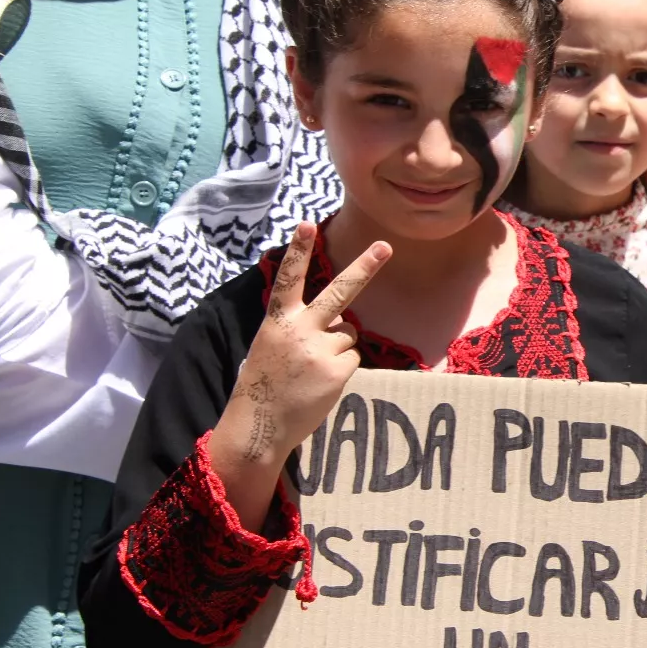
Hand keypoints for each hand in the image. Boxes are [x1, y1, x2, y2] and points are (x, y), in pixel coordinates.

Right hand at [208, 223, 390, 527]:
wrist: (260, 424)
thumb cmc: (266, 383)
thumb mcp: (273, 345)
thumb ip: (301, 327)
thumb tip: (339, 322)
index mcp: (278, 320)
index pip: (289, 279)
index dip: (297, 251)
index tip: (306, 223)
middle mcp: (300, 329)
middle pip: (339, 292)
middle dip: (364, 267)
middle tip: (386, 246)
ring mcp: (321, 349)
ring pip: (348, 334)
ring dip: (337, 348)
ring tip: (311, 370)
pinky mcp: (338, 369)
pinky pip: (353, 357)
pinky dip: (342, 368)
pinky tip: (320, 382)